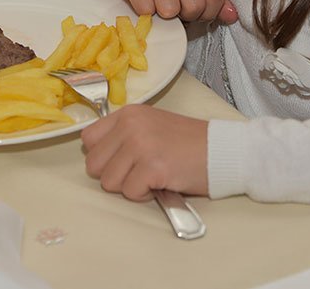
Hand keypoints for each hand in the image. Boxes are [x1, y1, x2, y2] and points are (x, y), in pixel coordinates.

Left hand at [81, 104, 208, 199]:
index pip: (88, 139)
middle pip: (94, 164)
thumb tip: (98, 156)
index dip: (102, 156)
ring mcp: (140, 146)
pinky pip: (130, 193)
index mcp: (128, 114)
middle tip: (138, 172)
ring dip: (129, 186)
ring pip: (109, 182)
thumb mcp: (151, 125)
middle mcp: (130, 126)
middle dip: (113, 175)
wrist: (221, 150)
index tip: (121, 160)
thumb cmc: (188, 142)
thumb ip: (124, 135)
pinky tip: (161, 183)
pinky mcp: (152, 168)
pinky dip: (145, 195)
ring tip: (152, 176)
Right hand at [93, 0, 238, 22]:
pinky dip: (145, 13)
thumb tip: (232, 16)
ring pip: (170, 11)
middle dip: (186, 16)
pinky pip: (146, 11)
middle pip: (194, 7)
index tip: (196, 11)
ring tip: (158, 3)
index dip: (208, 13)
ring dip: (164, 16)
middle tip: (175, 8)